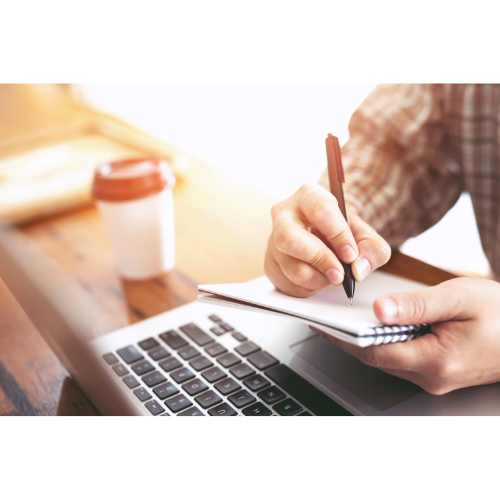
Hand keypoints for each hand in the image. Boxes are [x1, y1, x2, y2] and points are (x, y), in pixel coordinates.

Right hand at [264, 183, 390, 297]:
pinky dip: (310, 287)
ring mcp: (273, 240)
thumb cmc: (341, 231)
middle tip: (340, 274)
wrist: (324, 235)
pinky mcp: (270, 262)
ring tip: (333, 275)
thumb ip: (372, 250)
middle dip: (320, 260)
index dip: (338, 234)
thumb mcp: (365, 235)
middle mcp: (284, 214)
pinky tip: (318, 277)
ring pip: (292, 267)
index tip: (350, 255)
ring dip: (319, 279)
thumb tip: (358, 269)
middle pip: (290, 238)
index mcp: (309, 196)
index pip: (320, 210)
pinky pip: (289, 283)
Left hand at [314, 277, 499, 394]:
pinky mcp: (438, 372)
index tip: (322, 324)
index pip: (373, 353)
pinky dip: (384, 343)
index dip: (343, 339)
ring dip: (365, 341)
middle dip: (349, 339)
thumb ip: (416, 305)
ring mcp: (435, 378)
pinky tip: (376, 326)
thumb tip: (379, 310)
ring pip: (388, 360)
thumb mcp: (458, 298)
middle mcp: (432, 377)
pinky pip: (401, 359)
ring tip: (343, 319)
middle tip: (326, 319)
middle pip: (376, 358)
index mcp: (435, 360)